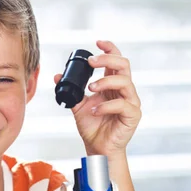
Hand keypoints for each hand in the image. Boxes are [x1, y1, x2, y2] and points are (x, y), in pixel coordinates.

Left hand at [54, 40, 141, 159]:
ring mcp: (131, 102)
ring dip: (105, 82)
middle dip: (106, 60)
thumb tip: (57, 77)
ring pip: (124, 82)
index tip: (97, 43)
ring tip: (90, 89)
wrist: (98, 147)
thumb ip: (71, 91)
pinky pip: (122, 104)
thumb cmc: (93, 127)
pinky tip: (94, 110)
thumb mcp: (78, 106)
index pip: (116, 60)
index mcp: (113, 84)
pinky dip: (105, 105)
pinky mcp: (133, 115)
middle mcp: (125, 90)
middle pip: (123, 65)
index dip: (109, 48)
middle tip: (91, 63)